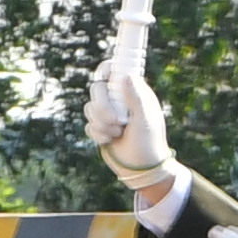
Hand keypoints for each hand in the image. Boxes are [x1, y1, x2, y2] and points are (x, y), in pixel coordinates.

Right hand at [86, 49, 177, 196]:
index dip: (106, 70)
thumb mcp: (145, 119)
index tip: (104, 78)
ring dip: (101, 123)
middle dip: (102, 106)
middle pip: (97, 88)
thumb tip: (125, 75)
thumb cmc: (148, 142)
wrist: (141, 168)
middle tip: (116, 120)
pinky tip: (110, 140)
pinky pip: (88, 124)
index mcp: (133, 91)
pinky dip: (98, 133)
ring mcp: (108, 113)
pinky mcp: (100, 127)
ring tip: (117, 133)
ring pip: (90, 107)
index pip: (115, 69)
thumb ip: (135, 97)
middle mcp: (119, 99)